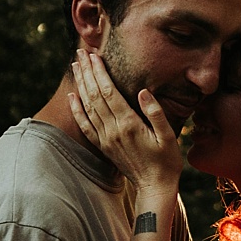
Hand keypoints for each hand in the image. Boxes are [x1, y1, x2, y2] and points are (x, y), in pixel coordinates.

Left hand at [67, 37, 183, 223]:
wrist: (155, 188)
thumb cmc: (166, 161)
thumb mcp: (168, 136)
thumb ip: (155, 113)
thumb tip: (143, 91)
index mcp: (129, 124)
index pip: (109, 92)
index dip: (100, 72)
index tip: (94, 55)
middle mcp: (113, 130)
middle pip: (95, 95)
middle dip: (87, 72)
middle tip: (80, 52)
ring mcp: (106, 139)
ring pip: (88, 107)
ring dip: (80, 85)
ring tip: (76, 66)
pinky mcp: (103, 147)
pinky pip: (85, 126)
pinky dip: (76, 110)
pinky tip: (72, 96)